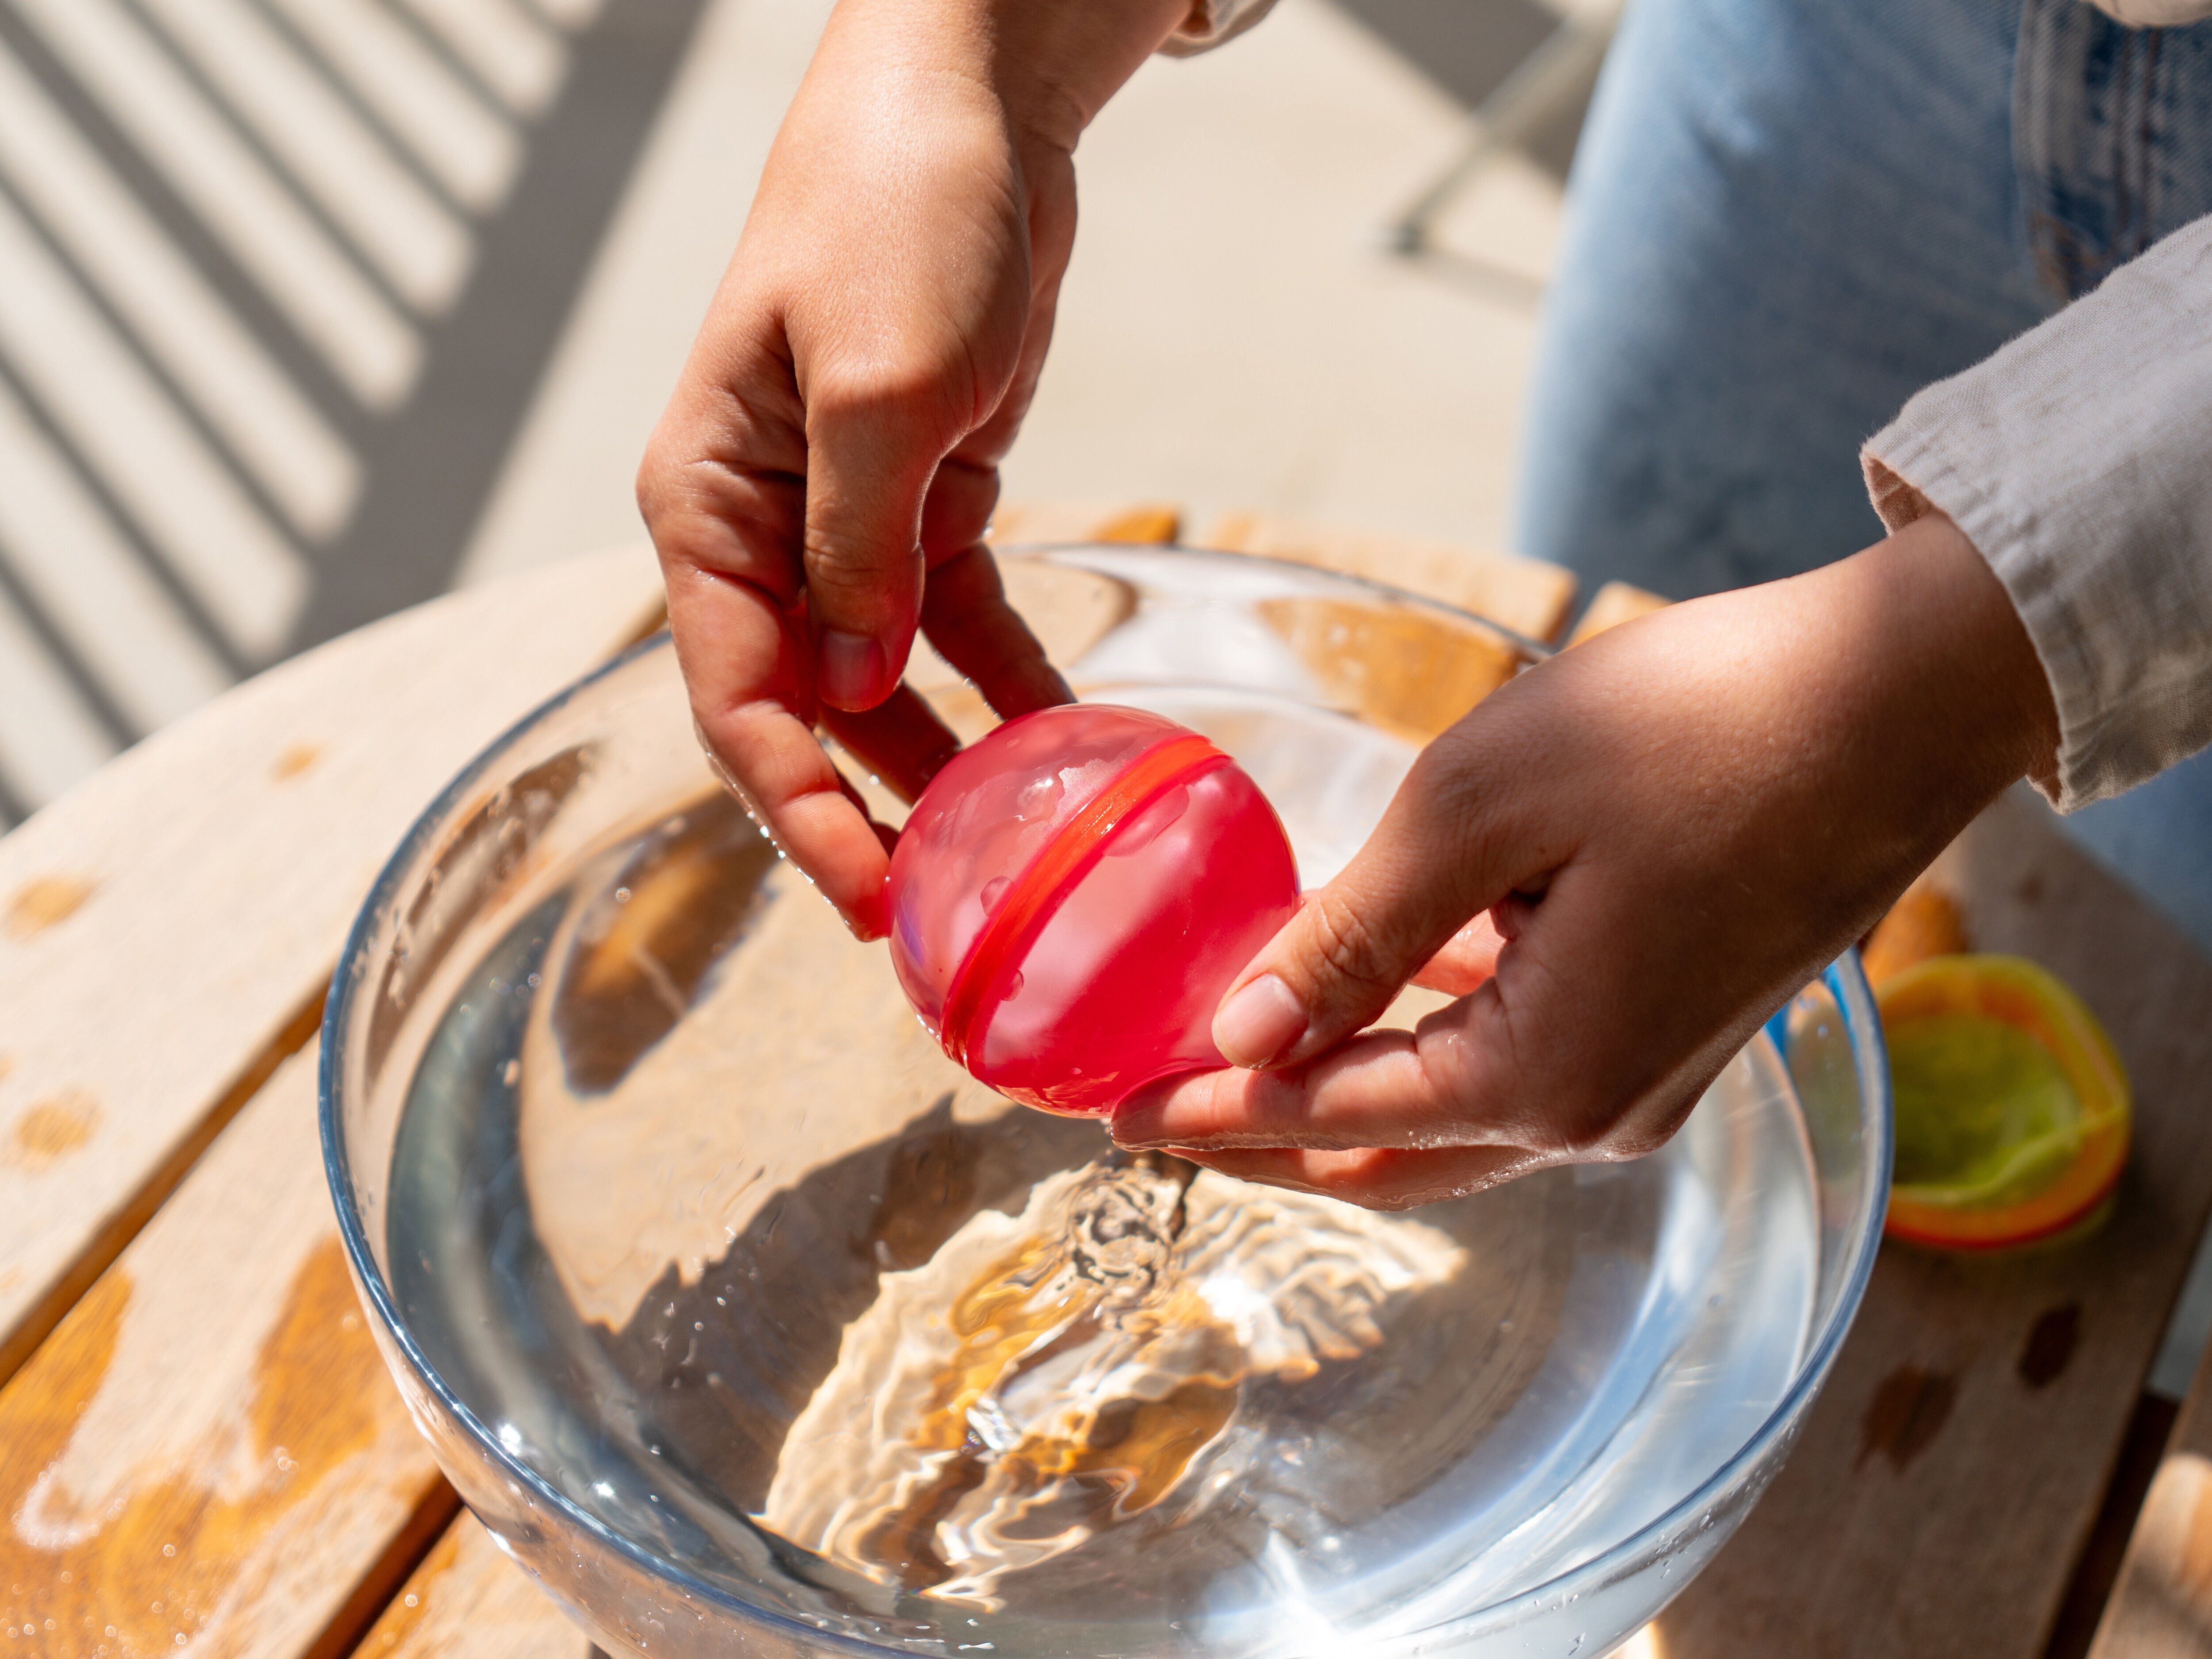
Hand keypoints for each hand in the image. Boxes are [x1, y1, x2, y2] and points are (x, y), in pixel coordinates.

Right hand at [639, 0, 1188, 936]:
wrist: (966, 113)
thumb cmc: (890, 216)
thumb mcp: (878, 384)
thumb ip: (861, 545)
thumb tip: (853, 690)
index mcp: (708, 504)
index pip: (737, 695)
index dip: (798, 813)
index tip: (864, 906)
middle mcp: (761, 529)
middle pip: (803, 712)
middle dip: (866, 816)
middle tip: (943, 926)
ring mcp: (844, 522)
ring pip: (881, 685)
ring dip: (941, 768)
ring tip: (1011, 860)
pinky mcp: (926, 504)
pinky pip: (957, 626)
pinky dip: (1005, 684)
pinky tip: (1062, 744)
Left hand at [1112, 513, 2060, 1208]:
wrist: (1900, 697)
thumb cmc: (1691, 726)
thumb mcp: (1480, 811)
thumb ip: (1352, 938)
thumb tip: (1245, 1038)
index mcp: (1543, 1072)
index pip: (1329, 1115)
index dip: (1211, 1116)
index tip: (1111, 1118)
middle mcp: (1600, 1111)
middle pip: (1391, 1151)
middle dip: (1267, 1134)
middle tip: (1158, 1112)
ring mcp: (1650, 1078)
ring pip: (1458, 1119)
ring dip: (1348, 1093)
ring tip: (1244, 1055)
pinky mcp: (1682, 1026)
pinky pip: (1523, 1063)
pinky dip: (1434, 1045)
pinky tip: (1381, 989)